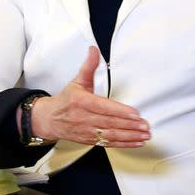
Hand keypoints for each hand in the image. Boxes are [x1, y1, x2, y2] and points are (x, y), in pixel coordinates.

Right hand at [31, 47, 150, 147]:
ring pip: (111, 135)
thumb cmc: (66, 100)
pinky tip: (136, 142)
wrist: (50, 119)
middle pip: (110, 123)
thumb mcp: (77, 81)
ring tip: (144, 135)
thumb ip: (89, 66)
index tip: (135, 113)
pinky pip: (109, 144)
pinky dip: (124, 144)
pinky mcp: (90, 141)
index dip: (120, 111)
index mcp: (82, 102)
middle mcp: (84, 118)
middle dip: (130, 125)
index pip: (103, 107)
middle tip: (145, 126)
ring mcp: (87, 131)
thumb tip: (94, 51)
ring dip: (130, 136)